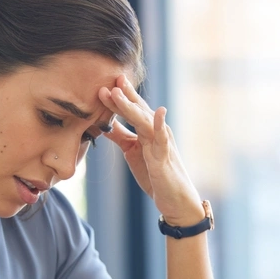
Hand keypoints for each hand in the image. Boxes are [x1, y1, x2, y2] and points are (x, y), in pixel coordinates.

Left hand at [99, 75, 204, 225]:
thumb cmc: (154, 174)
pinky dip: (161, 125)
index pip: (132, 108)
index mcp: (147, 130)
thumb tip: (105, 123)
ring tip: (119, 92)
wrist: (174, 199)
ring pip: (145, 121)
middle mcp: (156, 132)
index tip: (106, 81)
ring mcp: (162, 143)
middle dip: (124, 95)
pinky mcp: (164, 158)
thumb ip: (120, 136)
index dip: (120, 96)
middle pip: (138, 110)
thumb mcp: (132, 151)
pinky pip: (163, 140)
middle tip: (112, 79)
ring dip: (132, 106)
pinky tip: (161, 112)